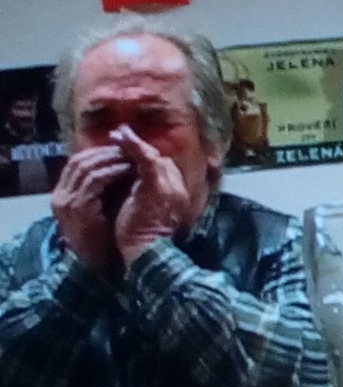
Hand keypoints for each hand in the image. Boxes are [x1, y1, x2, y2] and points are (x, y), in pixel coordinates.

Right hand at [51, 145, 131, 272]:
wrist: (96, 265)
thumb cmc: (104, 238)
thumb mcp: (100, 210)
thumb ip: (105, 191)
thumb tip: (126, 168)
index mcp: (64, 195)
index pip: (78, 163)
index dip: (100, 153)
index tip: (122, 149)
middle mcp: (60, 195)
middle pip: (80, 160)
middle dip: (106, 152)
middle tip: (129, 147)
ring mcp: (67, 201)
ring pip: (86, 166)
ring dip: (110, 158)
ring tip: (131, 155)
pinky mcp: (78, 207)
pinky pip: (95, 180)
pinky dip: (112, 171)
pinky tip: (129, 168)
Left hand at [109, 125, 191, 266]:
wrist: (145, 252)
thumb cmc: (140, 237)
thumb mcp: (146, 212)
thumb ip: (146, 196)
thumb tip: (132, 183)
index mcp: (178, 197)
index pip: (166, 170)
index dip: (147, 158)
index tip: (130, 149)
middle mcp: (179, 190)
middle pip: (162, 161)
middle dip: (141, 149)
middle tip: (121, 134)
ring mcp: (170, 187)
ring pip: (154, 157)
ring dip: (135, 143)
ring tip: (118, 133)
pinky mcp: (156, 187)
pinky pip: (146, 160)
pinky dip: (134, 147)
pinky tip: (121, 138)